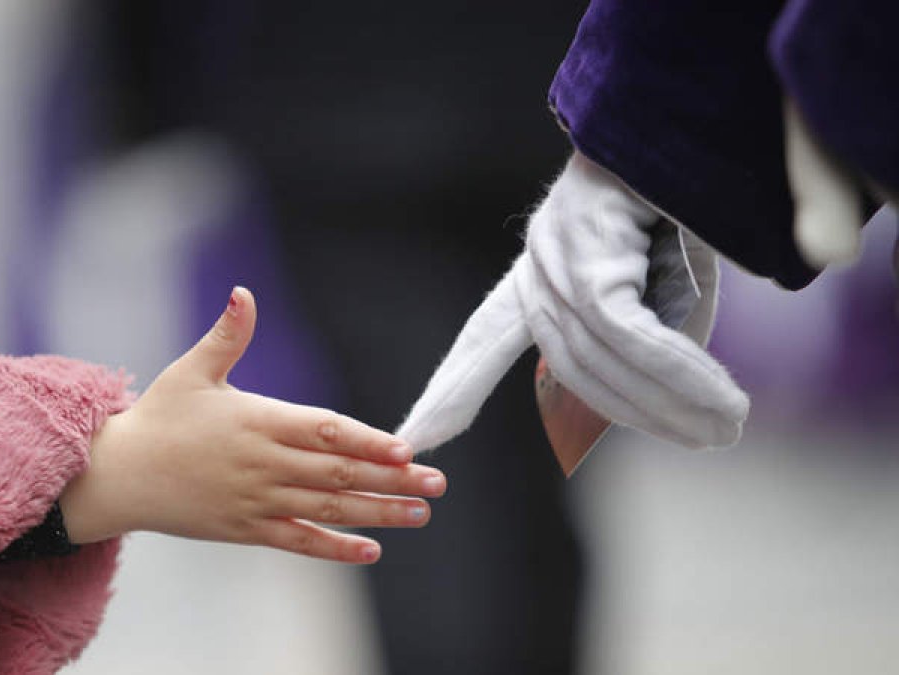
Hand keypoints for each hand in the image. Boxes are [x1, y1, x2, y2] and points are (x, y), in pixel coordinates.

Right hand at [60, 287, 445, 562]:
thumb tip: (244, 292)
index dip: (367, 441)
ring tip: (420, 514)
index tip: (406, 449)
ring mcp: (255, 500)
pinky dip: (334, 548)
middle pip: (337, 473)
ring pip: (326, 509)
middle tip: (437, 484)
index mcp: (256, 420)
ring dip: (377, 513)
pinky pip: (297, 542)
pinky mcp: (245, 530)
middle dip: (392, 480)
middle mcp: (262, 464)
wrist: (118, 476)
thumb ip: (228, 335)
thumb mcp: (192, 370)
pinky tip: (371, 551)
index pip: (324, 431)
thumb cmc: (159, 417)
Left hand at [398, 152, 749, 451]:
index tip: (418, 434)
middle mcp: (538, 263)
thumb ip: (650, 335)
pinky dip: (679, 373)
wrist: (696, 116)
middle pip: (574, 367)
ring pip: (600, 357)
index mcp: (540, 266)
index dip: (455, 387)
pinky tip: (721, 402)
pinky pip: (627, 334)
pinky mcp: (589, 253)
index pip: (484, 336)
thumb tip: (669, 398)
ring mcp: (556, 257)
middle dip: (643, 412)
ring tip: (725, 428)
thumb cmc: (689, 194)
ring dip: (672, 402)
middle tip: (710, 438)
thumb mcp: (664, 274)